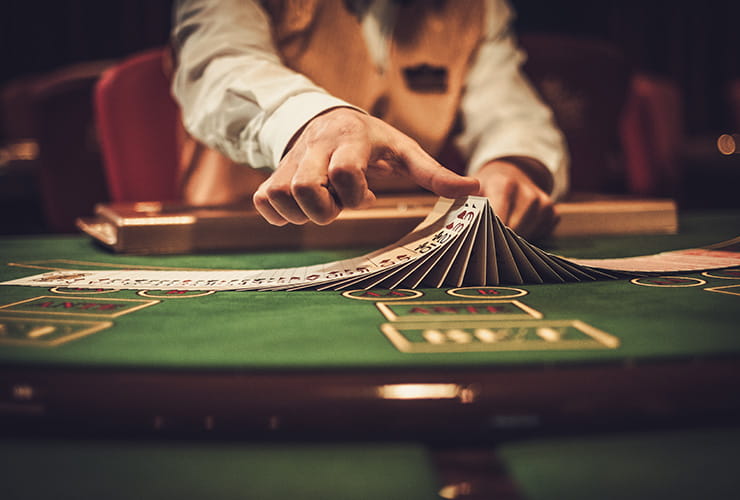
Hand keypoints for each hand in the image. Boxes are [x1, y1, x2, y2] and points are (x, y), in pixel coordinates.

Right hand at [253, 108, 478, 224]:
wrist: (326, 118)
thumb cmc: (372, 140)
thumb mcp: (404, 150)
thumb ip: (435, 172)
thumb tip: (474, 189)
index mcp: (350, 139)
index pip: (343, 172)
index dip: (355, 194)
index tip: (367, 194)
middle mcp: (315, 148)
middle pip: (305, 188)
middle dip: (326, 209)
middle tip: (341, 202)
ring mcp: (289, 162)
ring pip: (281, 197)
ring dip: (304, 213)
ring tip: (324, 202)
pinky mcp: (271, 175)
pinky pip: (263, 203)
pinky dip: (281, 214)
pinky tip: (303, 207)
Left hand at [473, 159, 557, 239]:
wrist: (512, 171)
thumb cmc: (488, 186)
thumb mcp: (472, 191)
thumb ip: (466, 206)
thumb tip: (458, 228)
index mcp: (505, 186)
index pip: (498, 221)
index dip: (487, 234)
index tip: (477, 242)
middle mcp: (528, 195)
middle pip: (512, 234)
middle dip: (498, 239)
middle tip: (486, 240)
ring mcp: (543, 203)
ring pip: (525, 238)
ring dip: (512, 240)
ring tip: (501, 229)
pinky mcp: (552, 212)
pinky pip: (538, 236)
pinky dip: (526, 235)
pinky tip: (517, 225)